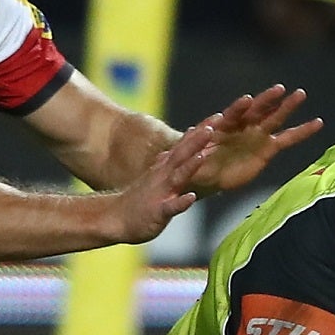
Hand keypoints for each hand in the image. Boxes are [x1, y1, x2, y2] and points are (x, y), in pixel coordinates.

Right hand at [111, 121, 215, 242]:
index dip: (201, 130)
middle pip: (182, 155)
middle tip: (213, 126)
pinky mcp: (157, 212)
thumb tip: (188, 136)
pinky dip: (181, 202)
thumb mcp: (159, 173)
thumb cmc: (142, 197)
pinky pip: (170, 207)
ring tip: (202, 156)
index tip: (218, 116)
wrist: (116, 218)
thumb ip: (175, 156)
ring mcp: (161, 193)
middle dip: (197, 140)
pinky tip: (191, 197)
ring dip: (189, 166)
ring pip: (177, 177)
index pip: (185, 144)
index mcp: (166, 167)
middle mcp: (164, 176)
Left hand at [190, 84, 323, 195]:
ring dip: (287, 106)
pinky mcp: (268, 148)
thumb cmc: (197, 160)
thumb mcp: (191, 153)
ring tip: (300, 94)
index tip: (247, 100)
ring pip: (275, 118)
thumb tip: (196, 130)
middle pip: (257, 109)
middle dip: (268, 99)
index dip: (239, 107)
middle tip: (281, 89)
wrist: (207, 174)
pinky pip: (288, 138)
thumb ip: (196, 142)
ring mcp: (257, 134)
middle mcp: (244, 124)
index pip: (232, 113)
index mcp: (224, 123)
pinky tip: (317, 123)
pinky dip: (303, 131)